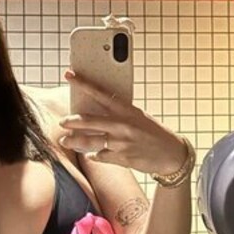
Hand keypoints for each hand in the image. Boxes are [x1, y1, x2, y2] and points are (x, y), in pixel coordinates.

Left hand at [60, 67, 187, 174]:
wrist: (172, 154)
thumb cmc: (154, 133)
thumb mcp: (139, 117)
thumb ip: (119, 114)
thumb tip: (96, 112)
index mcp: (127, 110)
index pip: (100, 93)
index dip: (83, 83)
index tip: (69, 75)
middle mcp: (123, 125)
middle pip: (90, 120)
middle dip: (72, 121)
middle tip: (62, 121)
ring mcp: (122, 142)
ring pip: (90, 141)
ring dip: (74, 141)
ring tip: (65, 141)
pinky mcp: (122, 158)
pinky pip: (100, 156)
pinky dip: (93, 155)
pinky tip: (91, 154)